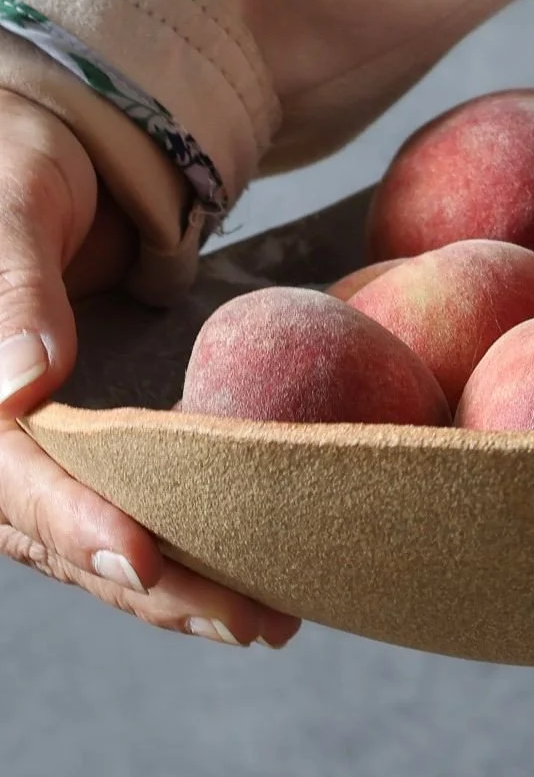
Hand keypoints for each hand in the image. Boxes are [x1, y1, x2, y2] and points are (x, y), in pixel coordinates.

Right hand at [0, 88, 300, 646]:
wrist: (53, 153)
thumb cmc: (24, 161)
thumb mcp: (16, 200)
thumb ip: (11, 285)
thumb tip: (18, 383)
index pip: (8, 474)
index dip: (73, 518)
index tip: (143, 558)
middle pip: (59, 534)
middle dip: (153, 584)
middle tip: (249, 620)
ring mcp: (33, 449)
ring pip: (92, 544)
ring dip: (173, 592)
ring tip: (265, 623)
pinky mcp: (79, 448)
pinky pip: (122, 513)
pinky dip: (179, 554)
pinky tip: (243, 584)